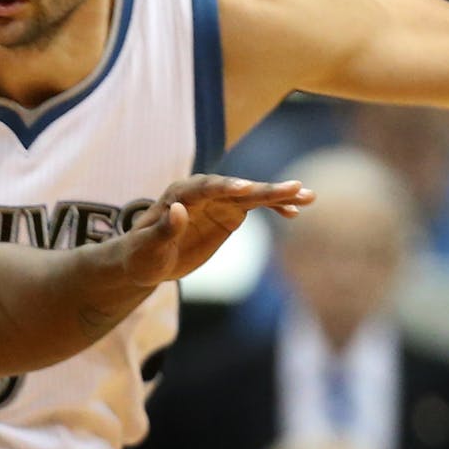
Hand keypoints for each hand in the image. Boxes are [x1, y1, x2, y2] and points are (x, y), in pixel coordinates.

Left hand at [119, 175, 314, 284]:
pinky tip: (295, 211)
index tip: (248, 190)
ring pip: (252, 194)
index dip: (227, 187)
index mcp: (180, 194)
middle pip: (236, 188)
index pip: (206, 188)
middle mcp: (202, 192)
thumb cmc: (141, 255)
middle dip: (264, 188)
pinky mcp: (228, 213)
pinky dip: (275, 208)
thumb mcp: (148, 247)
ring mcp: (218, 201)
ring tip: (307, 196)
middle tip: (294, 188)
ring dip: (279, 195)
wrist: (145, 261)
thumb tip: (179, 209)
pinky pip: (255, 206)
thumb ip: (165, 229)